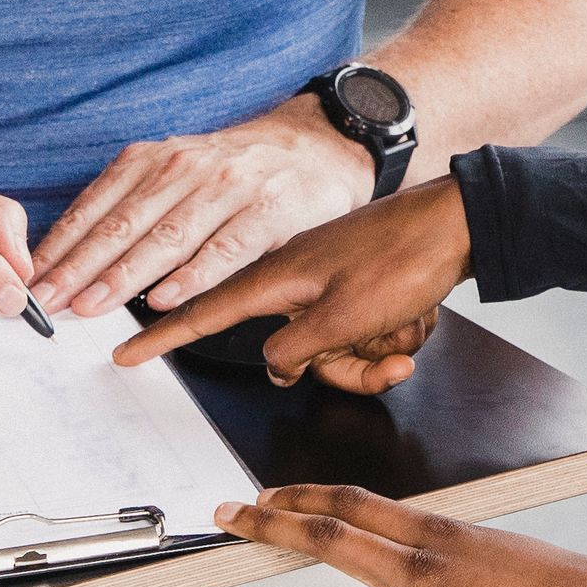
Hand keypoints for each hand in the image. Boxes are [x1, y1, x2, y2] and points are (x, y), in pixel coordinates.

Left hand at [31, 103, 375, 318]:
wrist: (319, 143)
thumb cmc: (238, 168)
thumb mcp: (178, 168)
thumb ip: (134, 203)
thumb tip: (73, 257)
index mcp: (156, 158)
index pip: (97, 205)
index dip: (62, 246)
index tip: (32, 280)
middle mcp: (186, 167)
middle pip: (123, 224)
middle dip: (79, 267)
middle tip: (47, 302)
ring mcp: (229, 187)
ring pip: (166, 237)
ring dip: (122, 276)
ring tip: (90, 306)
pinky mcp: (268, 211)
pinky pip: (224, 249)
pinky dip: (191, 276)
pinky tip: (162, 299)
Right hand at [115, 176, 472, 390]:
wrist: (461, 221)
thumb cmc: (402, 258)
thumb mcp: (341, 318)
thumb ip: (295, 349)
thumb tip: (275, 365)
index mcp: (279, 278)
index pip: (205, 313)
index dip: (164, 336)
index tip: (125, 351)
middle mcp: (299, 279)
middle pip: (298, 353)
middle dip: (348, 364)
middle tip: (389, 350)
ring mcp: (332, 282)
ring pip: (337, 349)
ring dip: (379, 349)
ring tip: (411, 326)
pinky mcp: (361, 285)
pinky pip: (365, 333)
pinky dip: (394, 333)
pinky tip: (419, 315)